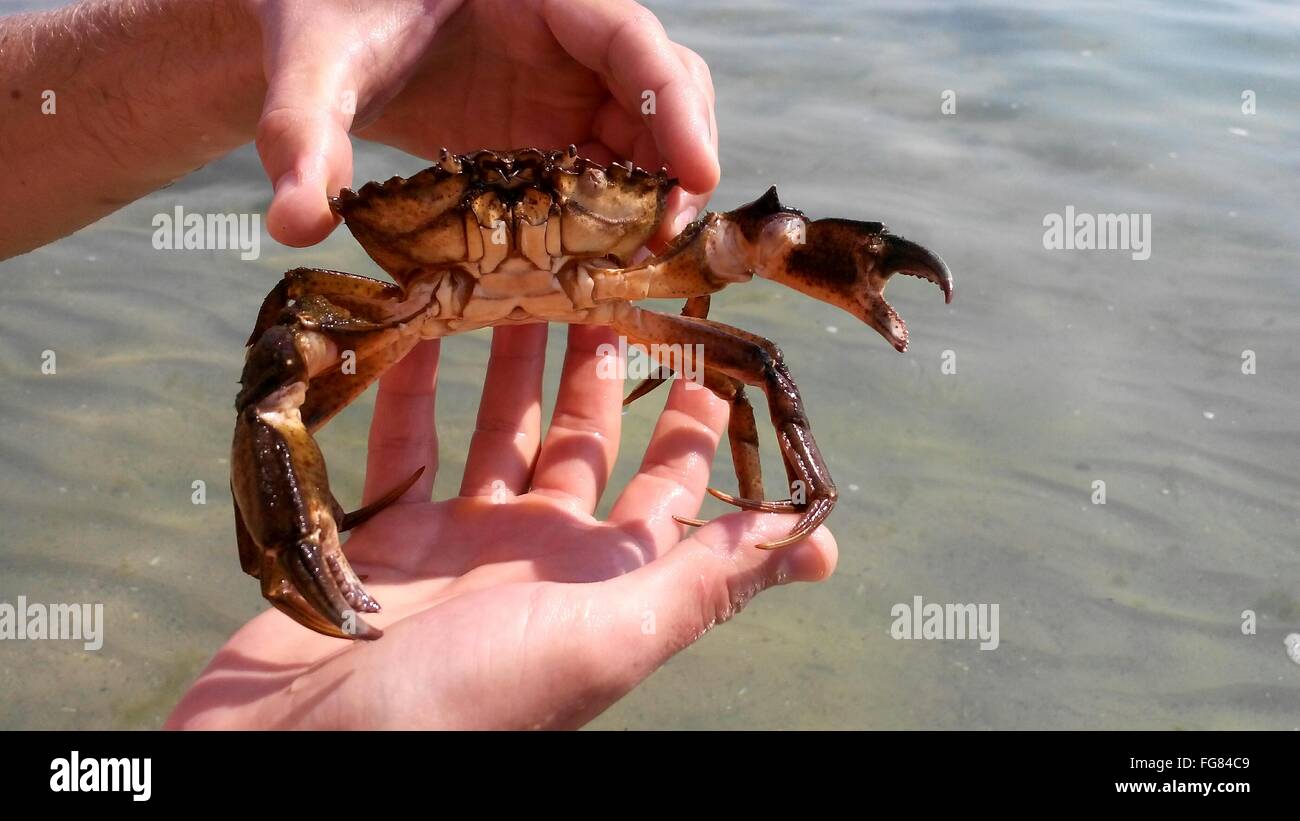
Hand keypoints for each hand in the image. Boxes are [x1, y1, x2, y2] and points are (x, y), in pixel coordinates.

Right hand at [166, 325, 835, 728]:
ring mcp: (462, 544)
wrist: (303, 749)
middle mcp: (541, 556)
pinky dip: (414, 387)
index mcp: (604, 578)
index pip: (670, 483)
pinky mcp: (388, 536)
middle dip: (599, 362)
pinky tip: (424, 325)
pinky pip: (407, 445)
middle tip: (607, 275)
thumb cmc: (471, 702)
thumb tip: (823, 543)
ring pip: (499, 430)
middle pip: (583, 441)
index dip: (695, 414)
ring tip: (526, 279)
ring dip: (513, 361)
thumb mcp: (609, 635)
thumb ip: (709, 581)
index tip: (708, 330)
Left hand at [250, 0, 719, 246]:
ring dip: (653, 193)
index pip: (629, 35)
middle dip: (679, 156)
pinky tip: (598, 259)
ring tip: (638, 260)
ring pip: (645, 130)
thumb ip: (303, 130)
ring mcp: (562, 80)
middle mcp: (565, 30)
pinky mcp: (548, 125)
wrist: (317, 33)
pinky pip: (605, 164)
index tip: (696, 174)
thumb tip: (296, 221)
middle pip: (660, 83)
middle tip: (665, 236)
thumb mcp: (313, 65)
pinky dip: (613, 211)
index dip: (670, 105)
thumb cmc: (321, 18)